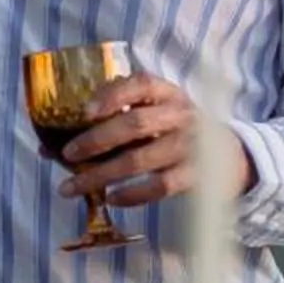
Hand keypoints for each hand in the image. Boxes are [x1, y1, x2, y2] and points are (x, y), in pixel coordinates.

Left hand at [60, 72, 252, 208]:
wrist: (233, 155)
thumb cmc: (178, 132)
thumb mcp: (158, 114)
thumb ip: (115, 121)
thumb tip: (50, 144)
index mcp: (168, 94)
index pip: (140, 84)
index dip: (111, 95)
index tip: (84, 111)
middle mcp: (180, 115)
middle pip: (134, 124)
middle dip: (95, 140)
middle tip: (67, 155)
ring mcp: (190, 146)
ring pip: (140, 159)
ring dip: (101, 175)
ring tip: (70, 188)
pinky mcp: (196, 175)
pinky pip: (159, 186)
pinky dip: (132, 194)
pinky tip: (111, 199)